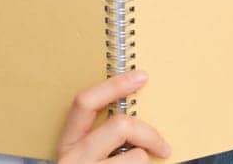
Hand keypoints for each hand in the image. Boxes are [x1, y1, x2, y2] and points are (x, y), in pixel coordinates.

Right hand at [56, 70, 171, 162]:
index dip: (114, 85)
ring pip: (136, 158)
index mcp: (68, 143)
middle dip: (149, 132)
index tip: (142, 77)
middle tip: (164, 147)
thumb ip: (105, 139)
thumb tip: (138, 121)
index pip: (84, 102)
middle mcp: (73, 159)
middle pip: (120, 126)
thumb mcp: (87, 159)